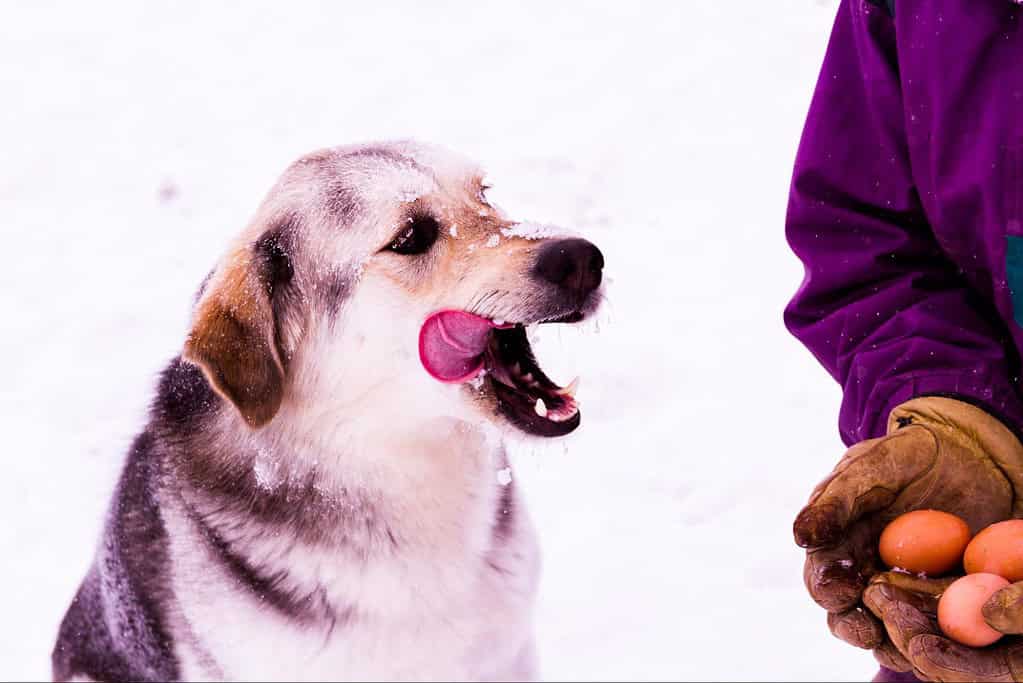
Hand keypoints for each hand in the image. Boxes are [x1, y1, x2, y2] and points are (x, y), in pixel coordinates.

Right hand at [792, 397, 1022, 671]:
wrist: (966, 455)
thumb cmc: (907, 455)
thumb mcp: (870, 466)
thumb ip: (836, 500)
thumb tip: (800, 536)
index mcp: (838, 545)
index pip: (823, 579)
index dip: (828, 590)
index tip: (840, 592)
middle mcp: (864, 574)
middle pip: (850, 616)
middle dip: (858, 627)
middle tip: (872, 630)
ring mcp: (905, 590)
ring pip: (891, 629)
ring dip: (897, 638)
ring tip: (909, 638)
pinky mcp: (944, 598)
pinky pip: (936, 627)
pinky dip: (937, 635)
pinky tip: (944, 633)